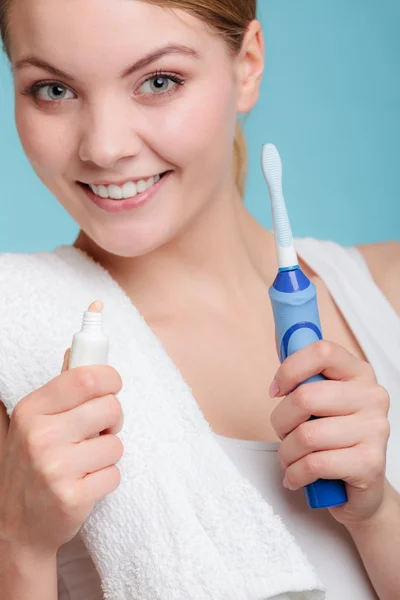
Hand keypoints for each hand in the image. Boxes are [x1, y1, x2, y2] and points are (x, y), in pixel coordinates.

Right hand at [0, 350, 123, 556]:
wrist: (14, 526)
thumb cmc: (30, 464)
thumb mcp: (32, 421)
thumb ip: (59, 389)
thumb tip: (77, 349)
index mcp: (32, 409)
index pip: (85, 378)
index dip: (110, 378)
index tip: (113, 385)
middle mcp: (40, 436)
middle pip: (110, 407)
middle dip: (113, 419)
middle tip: (99, 431)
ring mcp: (55, 469)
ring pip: (116, 444)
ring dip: (108, 453)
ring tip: (86, 461)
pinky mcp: (72, 498)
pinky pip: (114, 474)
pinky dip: (106, 479)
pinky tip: (85, 483)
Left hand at [269, 340, 390, 527]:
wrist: (363, 488)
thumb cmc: (334, 440)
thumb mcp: (321, 403)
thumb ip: (306, 376)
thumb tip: (280, 337)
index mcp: (358, 373)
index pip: (322, 351)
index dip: (290, 369)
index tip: (276, 390)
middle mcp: (372, 396)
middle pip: (305, 397)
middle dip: (281, 421)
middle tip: (284, 434)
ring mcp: (375, 429)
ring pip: (306, 435)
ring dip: (287, 453)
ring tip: (290, 459)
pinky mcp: (370, 462)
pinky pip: (314, 464)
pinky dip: (295, 474)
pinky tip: (296, 476)